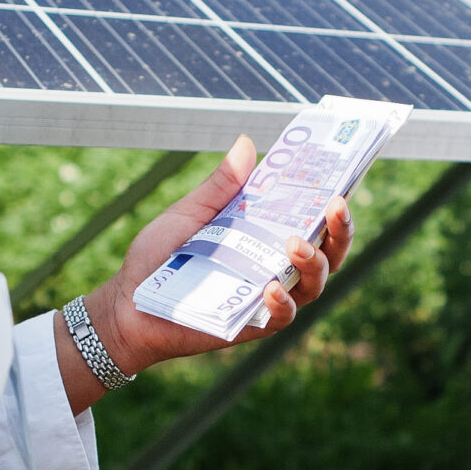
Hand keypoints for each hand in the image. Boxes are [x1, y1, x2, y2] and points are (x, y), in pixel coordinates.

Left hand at [57, 139, 355, 407]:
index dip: (335, 205)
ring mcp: (267, 298)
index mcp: (266, 237)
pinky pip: (281, 317)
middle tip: (336, 205)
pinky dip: (280, 302)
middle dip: (340, 231)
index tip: (343, 180)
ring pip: (314, 285)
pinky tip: (269, 286)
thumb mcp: (191, 213)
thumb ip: (220, 185)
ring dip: (314, 263)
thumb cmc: (158, 257)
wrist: (126, 303)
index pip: (314, 221)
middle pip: (329, 253)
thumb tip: (246, 143)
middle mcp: (275, 267)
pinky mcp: (251, 325)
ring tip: (295, 244)